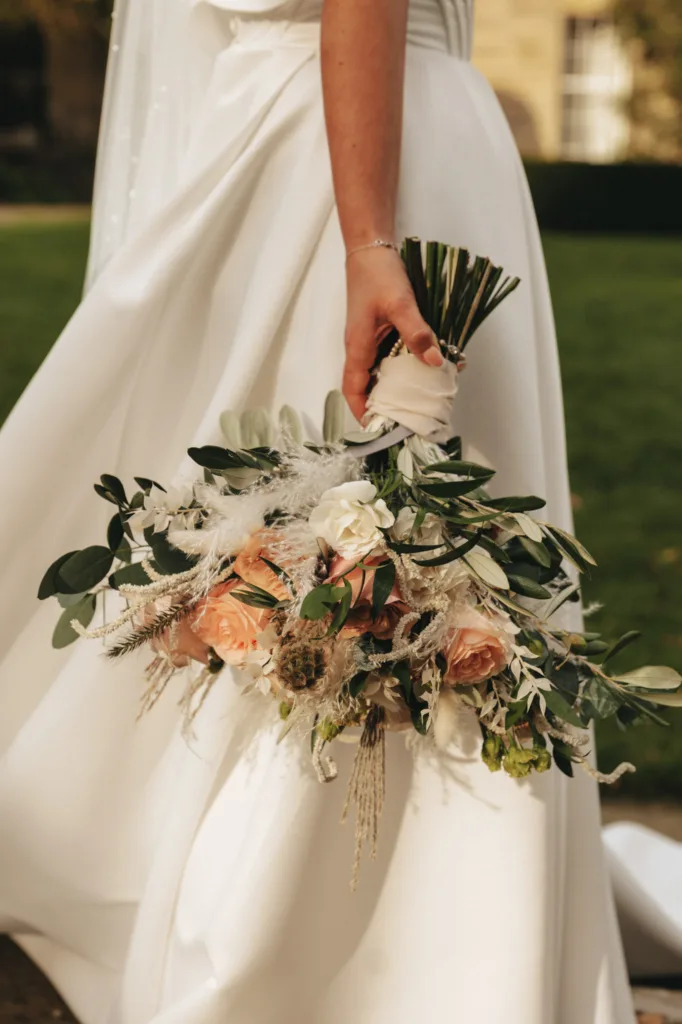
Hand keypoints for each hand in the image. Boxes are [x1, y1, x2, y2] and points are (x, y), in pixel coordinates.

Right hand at [343, 248, 442, 421]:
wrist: (371, 248)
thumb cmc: (379, 275)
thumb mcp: (400, 304)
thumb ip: (416, 332)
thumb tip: (434, 362)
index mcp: (358, 346)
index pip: (352, 388)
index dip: (362, 411)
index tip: (378, 428)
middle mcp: (361, 347)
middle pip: (367, 386)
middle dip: (384, 404)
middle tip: (408, 418)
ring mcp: (370, 340)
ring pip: (380, 372)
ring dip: (396, 386)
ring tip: (421, 399)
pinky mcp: (380, 331)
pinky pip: (390, 357)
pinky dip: (404, 366)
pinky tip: (425, 367)